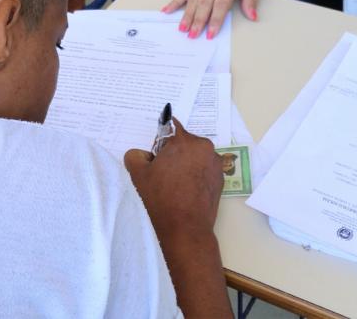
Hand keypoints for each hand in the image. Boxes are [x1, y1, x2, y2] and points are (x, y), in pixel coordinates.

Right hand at [124, 120, 222, 239]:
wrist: (185, 229)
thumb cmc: (160, 199)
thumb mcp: (138, 174)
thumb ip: (135, 155)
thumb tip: (144, 155)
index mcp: (184, 141)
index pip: (170, 126)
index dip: (160, 140)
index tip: (156, 155)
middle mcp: (203, 147)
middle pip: (184, 142)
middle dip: (173, 154)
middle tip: (163, 174)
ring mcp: (215, 164)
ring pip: (195, 156)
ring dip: (186, 164)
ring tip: (175, 186)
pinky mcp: (221, 179)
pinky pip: (204, 170)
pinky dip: (196, 175)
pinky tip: (186, 192)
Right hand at [162, 0, 258, 38]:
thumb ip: (251, 0)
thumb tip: (252, 17)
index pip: (221, 4)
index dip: (215, 20)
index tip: (211, 34)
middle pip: (204, 3)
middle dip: (198, 21)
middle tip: (193, 35)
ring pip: (192, 0)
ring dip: (186, 15)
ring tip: (182, 28)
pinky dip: (174, 1)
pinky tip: (166, 10)